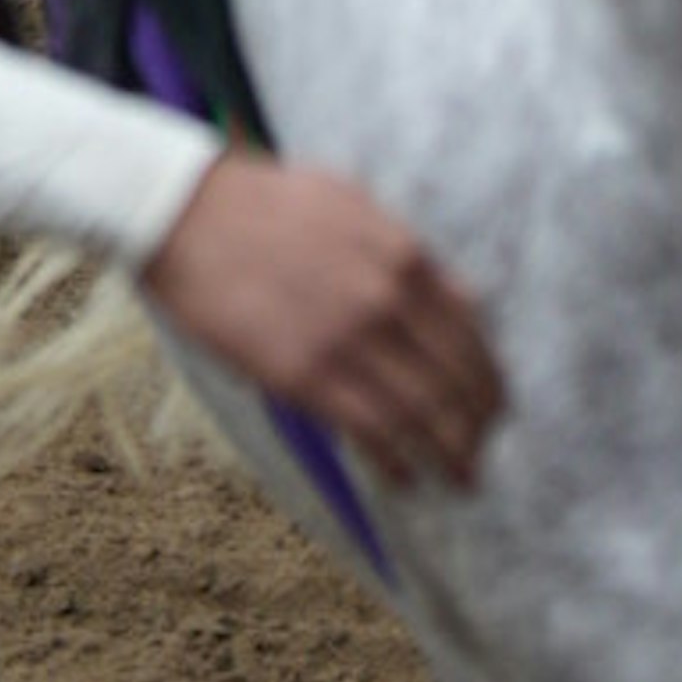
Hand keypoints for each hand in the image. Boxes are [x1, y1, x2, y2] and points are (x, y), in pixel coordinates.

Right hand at [139, 151, 501, 488]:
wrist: (186, 212)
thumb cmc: (263, 202)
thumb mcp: (353, 203)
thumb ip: (405, 249)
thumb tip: (455, 293)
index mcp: (403, 256)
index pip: (470, 330)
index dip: (488, 373)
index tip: (495, 399)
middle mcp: (386, 301)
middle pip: (456, 377)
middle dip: (479, 420)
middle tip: (485, 446)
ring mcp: (346, 341)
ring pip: (421, 413)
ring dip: (450, 453)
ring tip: (462, 477)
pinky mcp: (302, 376)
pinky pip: (368, 431)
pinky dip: (397, 462)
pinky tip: (407, 480)